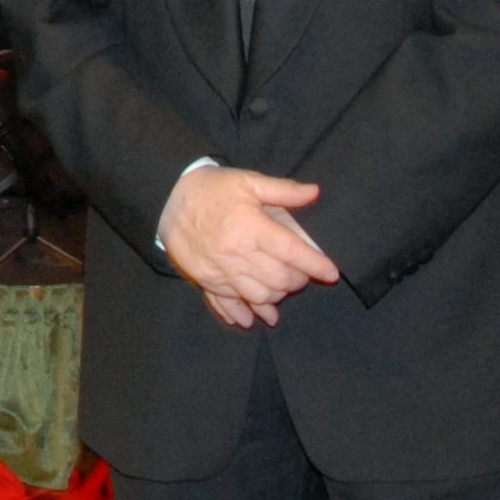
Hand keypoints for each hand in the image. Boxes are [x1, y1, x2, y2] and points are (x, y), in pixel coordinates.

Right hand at [159, 163, 338, 328]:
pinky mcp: (206, 280)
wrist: (167, 198)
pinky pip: (226, 305)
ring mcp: (221, 271)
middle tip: (301, 273)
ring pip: (258, 297)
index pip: (292, 252)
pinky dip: (242, 314)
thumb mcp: (248, 181)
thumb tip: (315, 192)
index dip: (315, 264)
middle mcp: (237, 253)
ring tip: (281, 289)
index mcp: (252, 227)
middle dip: (298, 280)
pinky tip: (253, 318)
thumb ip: (283, 190)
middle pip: (279, 280)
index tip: (331, 273)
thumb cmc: (212, 188)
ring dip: (276, 297)